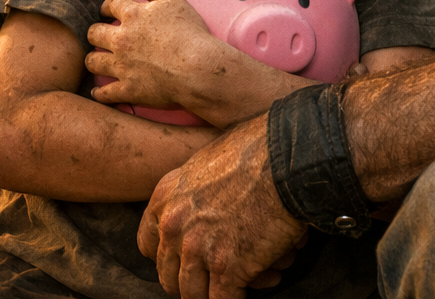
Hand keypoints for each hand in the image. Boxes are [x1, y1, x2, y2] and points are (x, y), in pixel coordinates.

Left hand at [87, 0, 223, 111]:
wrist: (197, 68)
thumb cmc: (189, 32)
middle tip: (100, 34)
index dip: (108, 5)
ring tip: (98, 59)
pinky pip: (104, 94)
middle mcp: (121, 40)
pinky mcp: (127, 89)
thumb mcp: (173, 1)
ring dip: (93, 59)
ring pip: (93, 62)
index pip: (111, 4)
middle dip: (95, 32)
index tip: (108, 9)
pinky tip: (100, 91)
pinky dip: (100, 93)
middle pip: (94, 33)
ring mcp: (122, 66)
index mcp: (132, 16)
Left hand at [138, 116, 307, 298]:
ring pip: (194, 295)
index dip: (168, 255)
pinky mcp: (226, 268)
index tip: (185, 257)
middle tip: (217, 270)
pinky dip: (239, 297)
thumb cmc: (256, 150)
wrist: (286, 158)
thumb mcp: (208, 160)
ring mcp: (197, 249)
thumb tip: (201, 204)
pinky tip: (260, 278)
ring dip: (217, 290)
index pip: (148, 244)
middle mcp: (174, 225)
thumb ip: (192, 189)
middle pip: (168, 275)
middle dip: (192, 277)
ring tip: (244, 276)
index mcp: (167, 197)